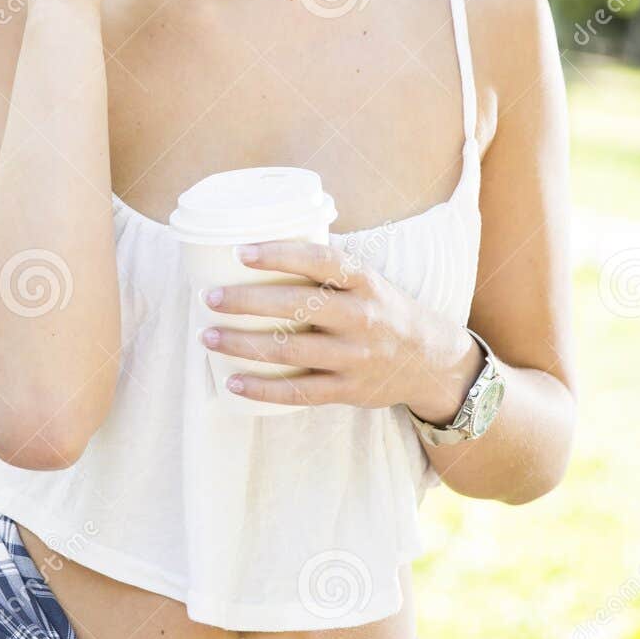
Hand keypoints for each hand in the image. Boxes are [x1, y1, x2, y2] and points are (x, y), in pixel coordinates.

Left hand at [198, 239, 481, 412]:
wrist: (431, 359)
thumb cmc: (383, 309)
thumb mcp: (367, 281)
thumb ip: (326, 269)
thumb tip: (263, 245)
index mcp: (364, 282)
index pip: (320, 261)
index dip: (279, 255)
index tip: (240, 252)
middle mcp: (361, 317)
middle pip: (296, 307)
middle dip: (247, 302)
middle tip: (209, 297)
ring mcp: (355, 357)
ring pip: (290, 352)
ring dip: (243, 345)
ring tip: (208, 337)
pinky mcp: (348, 390)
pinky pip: (299, 393)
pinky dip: (262, 389)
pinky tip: (233, 381)